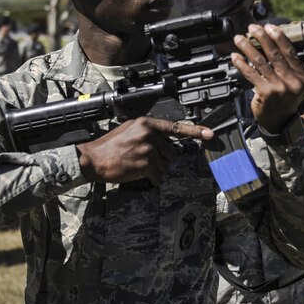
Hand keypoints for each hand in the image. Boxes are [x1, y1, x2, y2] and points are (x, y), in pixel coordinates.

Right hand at [76, 117, 212, 186]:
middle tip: (144, 159)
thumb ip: (148, 131)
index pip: (175, 127)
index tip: (209, 134)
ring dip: (155, 169)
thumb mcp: (129, 129)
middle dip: (162, 159)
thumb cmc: (110, 145)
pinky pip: (157, 176)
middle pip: (171, 152)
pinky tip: (137, 174)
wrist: (93, 158)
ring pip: (165, 165)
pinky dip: (150, 179)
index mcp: (146, 123)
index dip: (194, 131)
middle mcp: (149, 135)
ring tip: (137, 164)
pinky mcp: (146, 165)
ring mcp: (148, 150)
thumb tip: (164, 140)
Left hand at [232, 24, 303, 133]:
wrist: (280, 122)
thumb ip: (290, 67)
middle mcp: (294, 82)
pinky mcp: (266, 93)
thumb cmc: (286, 100)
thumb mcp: (296, 84)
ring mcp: (280, 88)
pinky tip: (235, 57)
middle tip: (253, 28)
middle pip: (275, 54)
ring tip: (239, 39)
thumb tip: (272, 43)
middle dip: (262, 38)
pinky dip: (242, 64)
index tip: (270, 27)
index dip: (279, 38)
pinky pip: (251, 74)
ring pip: (261, 62)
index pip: (291, 53)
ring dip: (248, 48)